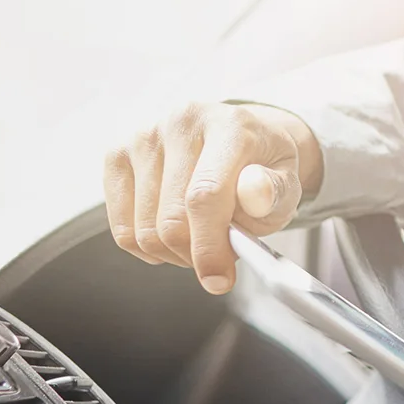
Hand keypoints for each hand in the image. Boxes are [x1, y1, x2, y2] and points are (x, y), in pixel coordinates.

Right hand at [102, 102, 321, 292]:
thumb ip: (275, 193)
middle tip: (220, 257)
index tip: (218, 280)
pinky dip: (147, 247)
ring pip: (143, 230)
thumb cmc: (263, 167)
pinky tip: (173, 235)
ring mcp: (144, 136)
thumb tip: (255, 193)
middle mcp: (181, 123)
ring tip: (202, 237)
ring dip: (174, 253)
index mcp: (230, 126)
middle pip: (171, 219)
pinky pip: (121, 228)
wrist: (243, 140)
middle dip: (196, 254)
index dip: (209, 246)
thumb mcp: (287, 182)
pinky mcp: (117, 154)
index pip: (205, 195)